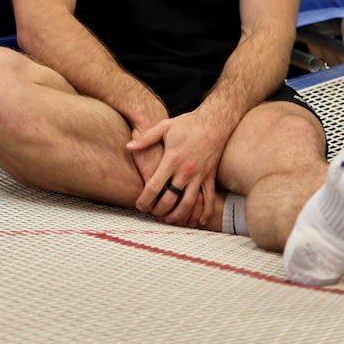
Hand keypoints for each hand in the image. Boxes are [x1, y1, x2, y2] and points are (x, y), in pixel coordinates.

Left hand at [128, 106, 233, 227]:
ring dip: (177, 216)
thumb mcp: (165, 127)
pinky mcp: (210, 178)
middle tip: (151, 214)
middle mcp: (185, 171)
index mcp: (172, 160)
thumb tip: (128, 146)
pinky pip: (209, 199)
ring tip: (168, 220)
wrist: (215, 122)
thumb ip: (146, 138)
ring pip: (188, 204)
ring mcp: (200, 176)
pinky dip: (205, 213)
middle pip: (169, 200)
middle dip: (158, 211)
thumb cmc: (188, 124)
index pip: (154, 187)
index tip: (140, 206)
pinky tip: (198, 221)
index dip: (145, 200)